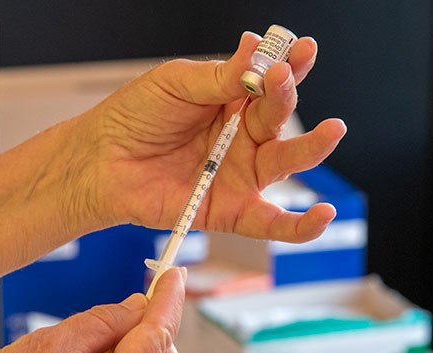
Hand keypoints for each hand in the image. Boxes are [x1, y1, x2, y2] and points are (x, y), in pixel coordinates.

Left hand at [74, 32, 345, 241]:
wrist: (101, 161)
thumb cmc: (134, 117)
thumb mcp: (177, 84)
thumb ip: (220, 76)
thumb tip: (256, 47)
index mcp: (232, 102)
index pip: (270, 83)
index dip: (289, 67)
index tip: (302, 49)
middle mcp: (242, 138)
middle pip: (279, 118)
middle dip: (286, 98)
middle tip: (283, 79)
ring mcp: (239, 174)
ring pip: (286, 163)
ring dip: (312, 147)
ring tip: (331, 130)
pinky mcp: (229, 210)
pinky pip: (270, 222)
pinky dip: (299, 225)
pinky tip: (322, 216)